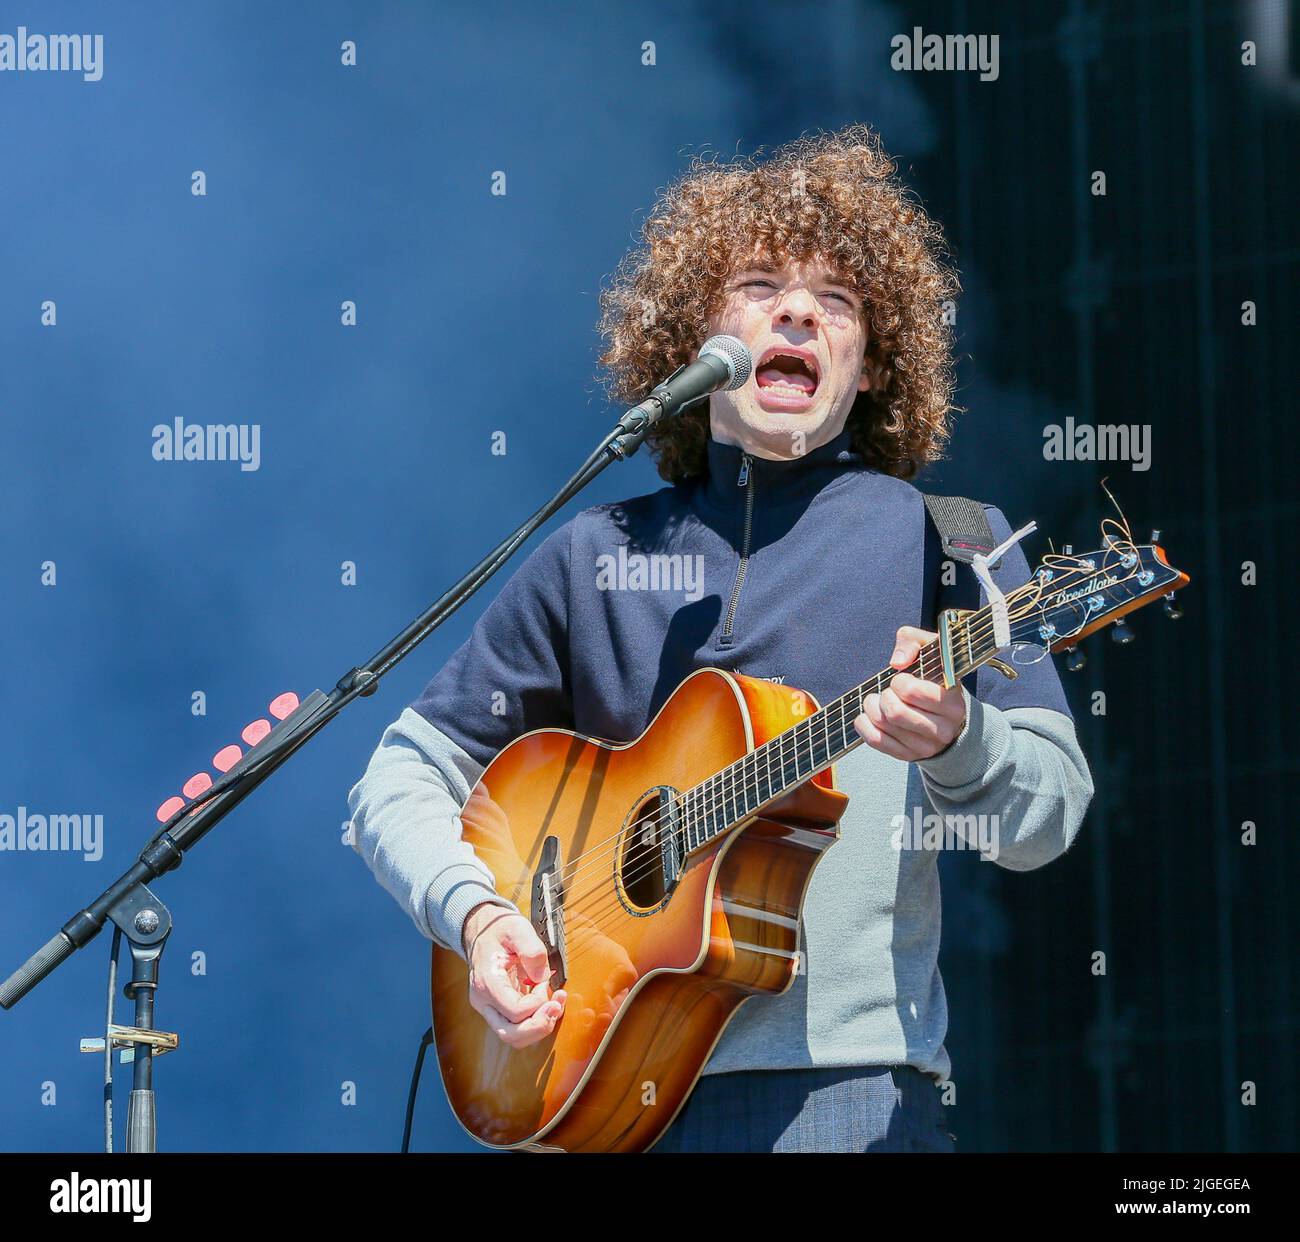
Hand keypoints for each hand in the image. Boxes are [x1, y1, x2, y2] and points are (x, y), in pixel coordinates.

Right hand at [462, 903, 566, 1048]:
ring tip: (555, 1005)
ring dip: (538, 1026)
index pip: (514, 1012)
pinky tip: (548, 1004)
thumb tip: (542, 977)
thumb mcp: (518, 929)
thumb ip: (532, 950)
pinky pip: (517, 1026)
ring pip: (513, 1036)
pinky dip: (535, 1021)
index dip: (537, 1003)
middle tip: (556, 1006)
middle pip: (511, 1034)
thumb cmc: (499, 930)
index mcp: (487, 982)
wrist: (482, 930)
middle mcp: (484, 1001)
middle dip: (539, 1025)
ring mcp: (489, 1007)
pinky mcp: (498, 1009)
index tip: (544, 983)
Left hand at [853, 625, 965, 761]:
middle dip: (884, 696)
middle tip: (888, 691)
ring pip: (884, 725)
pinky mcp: (909, 756)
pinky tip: (868, 714)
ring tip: (878, 700)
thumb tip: (897, 662)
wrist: (950, 719)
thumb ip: (913, 641)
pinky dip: (864, 724)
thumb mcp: (932, 651)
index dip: (899, 681)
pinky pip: (876, 741)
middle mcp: (944, 728)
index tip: (902, 679)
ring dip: (872, 706)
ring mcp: (927, 746)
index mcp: (953, 702)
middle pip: (895, 712)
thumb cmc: (936, 679)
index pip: (912, 692)